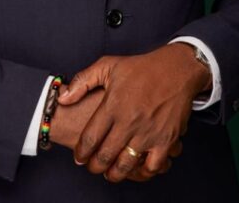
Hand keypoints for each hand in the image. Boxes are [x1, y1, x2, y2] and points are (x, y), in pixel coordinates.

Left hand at [57, 43, 211, 182]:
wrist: (175, 69)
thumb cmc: (141, 67)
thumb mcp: (108, 66)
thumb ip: (82, 81)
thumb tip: (63, 98)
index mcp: (112, 105)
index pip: (90, 138)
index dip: (82, 152)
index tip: (80, 156)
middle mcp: (128, 121)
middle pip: (105, 155)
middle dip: (95, 166)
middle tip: (92, 167)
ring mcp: (147, 132)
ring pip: (126, 164)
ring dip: (115, 174)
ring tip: (110, 173)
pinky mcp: (165, 139)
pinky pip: (152, 166)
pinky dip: (143, 172)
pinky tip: (137, 169)